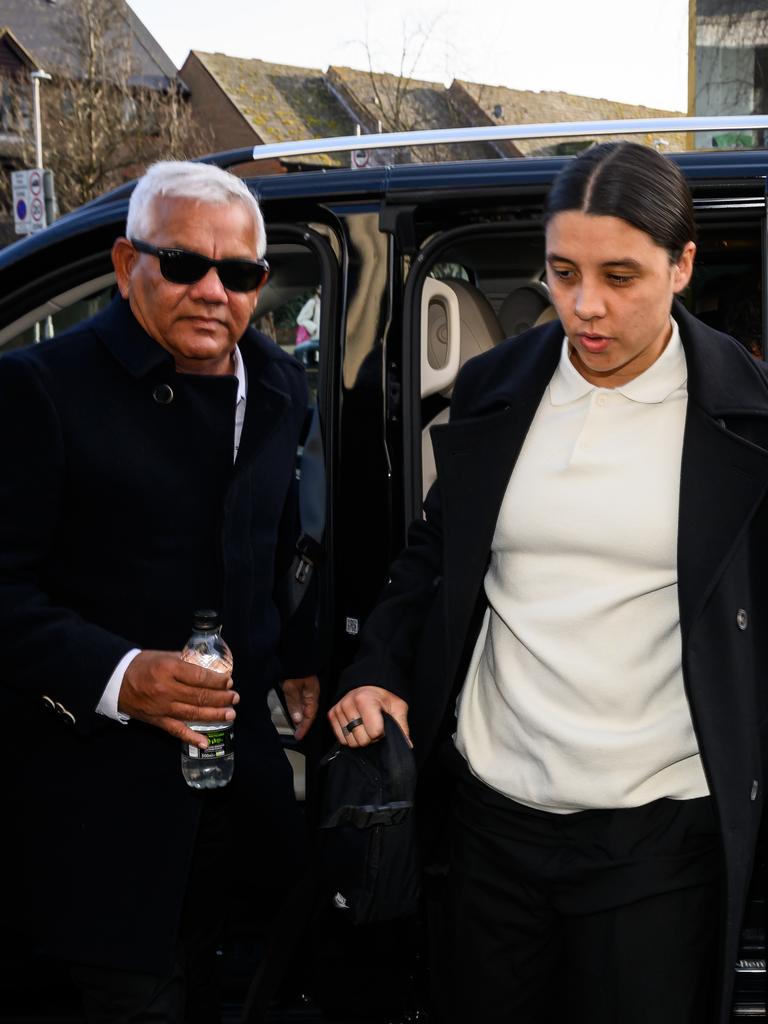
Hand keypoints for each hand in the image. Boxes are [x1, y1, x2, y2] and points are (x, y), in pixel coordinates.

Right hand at [119, 650, 238, 747]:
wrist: (115, 681)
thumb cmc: (142, 665)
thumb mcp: (164, 655)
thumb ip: (185, 661)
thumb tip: (208, 666)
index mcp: (168, 669)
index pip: (199, 676)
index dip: (217, 680)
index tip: (229, 681)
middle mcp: (166, 689)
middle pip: (199, 695)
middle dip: (221, 697)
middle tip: (234, 698)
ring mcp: (162, 707)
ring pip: (193, 713)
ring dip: (214, 715)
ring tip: (230, 714)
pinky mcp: (157, 720)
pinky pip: (176, 730)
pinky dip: (192, 738)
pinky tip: (206, 742)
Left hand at [280, 675, 319, 740]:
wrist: (295, 653)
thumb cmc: (294, 669)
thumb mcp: (291, 688)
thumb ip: (294, 704)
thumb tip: (298, 719)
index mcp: (312, 694)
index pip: (310, 715)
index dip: (304, 727)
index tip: (298, 737)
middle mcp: (312, 692)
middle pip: (309, 712)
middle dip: (303, 724)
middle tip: (297, 733)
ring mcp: (308, 688)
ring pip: (305, 706)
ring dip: (300, 716)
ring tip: (295, 725)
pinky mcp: (302, 684)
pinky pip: (302, 699)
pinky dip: (298, 707)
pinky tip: (294, 710)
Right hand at [328, 686, 409, 747]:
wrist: (368, 684)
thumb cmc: (384, 696)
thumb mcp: (398, 707)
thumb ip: (402, 726)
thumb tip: (408, 745)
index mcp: (365, 700)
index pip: (374, 733)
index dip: (382, 733)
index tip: (383, 724)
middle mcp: (348, 704)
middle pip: (362, 740)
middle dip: (371, 738)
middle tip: (374, 726)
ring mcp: (339, 709)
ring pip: (351, 742)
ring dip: (360, 738)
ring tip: (365, 726)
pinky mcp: (332, 714)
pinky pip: (341, 739)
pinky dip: (350, 737)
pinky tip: (357, 726)